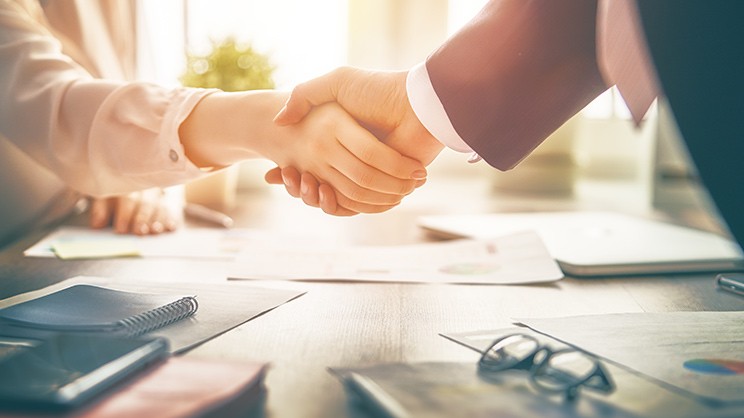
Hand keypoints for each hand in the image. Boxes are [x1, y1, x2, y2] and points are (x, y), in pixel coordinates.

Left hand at [89, 188, 179, 234]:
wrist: (127, 180)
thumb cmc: (113, 194)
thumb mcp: (103, 197)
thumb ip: (99, 209)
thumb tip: (97, 224)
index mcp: (126, 185)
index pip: (127, 199)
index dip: (125, 215)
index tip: (121, 229)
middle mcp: (144, 188)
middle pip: (146, 203)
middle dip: (142, 219)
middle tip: (139, 232)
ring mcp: (157, 195)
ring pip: (160, 206)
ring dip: (158, 220)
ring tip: (155, 231)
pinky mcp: (165, 203)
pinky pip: (170, 210)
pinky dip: (171, 219)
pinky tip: (170, 228)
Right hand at [179, 90, 425, 215]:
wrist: (419, 106)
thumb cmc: (380, 90)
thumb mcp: (338, 82)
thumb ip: (305, 94)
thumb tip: (279, 121)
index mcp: (342, 136)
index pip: (309, 160)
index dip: (290, 170)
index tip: (272, 173)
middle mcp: (354, 157)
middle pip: (318, 183)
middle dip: (299, 186)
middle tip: (289, 178)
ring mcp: (369, 173)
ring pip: (333, 197)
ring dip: (314, 196)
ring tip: (303, 185)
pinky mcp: (384, 187)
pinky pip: (356, 204)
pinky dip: (337, 204)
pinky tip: (321, 192)